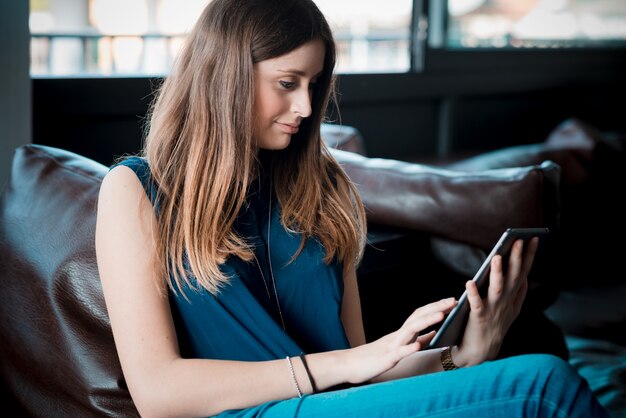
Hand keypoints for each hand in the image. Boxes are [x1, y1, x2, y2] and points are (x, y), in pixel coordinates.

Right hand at [343, 298, 456, 383]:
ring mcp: (391, 346)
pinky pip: (398, 353)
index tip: (452, 301)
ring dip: (426, 321)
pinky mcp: (385, 359)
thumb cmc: (373, 358)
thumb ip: (417, 340)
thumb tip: (434, 333)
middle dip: (436, 308)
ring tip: (442, 315)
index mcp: (402, 334)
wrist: (349, 364)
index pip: (421, 316)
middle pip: (418, 317)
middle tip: (453, 301)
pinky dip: (408, 348)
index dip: (437, 308)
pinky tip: (417, 345)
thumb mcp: (399, 348)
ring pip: (410, 330)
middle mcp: (398, 336)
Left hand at [456, 237, 538, 365]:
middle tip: (518, 240)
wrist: (483, 350)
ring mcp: (493, 309)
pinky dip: (473, 294)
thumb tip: (525, 274)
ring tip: (496, 256)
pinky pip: (476, 304)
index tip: (534, 238)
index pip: (524, 272)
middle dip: (516, 258)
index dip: (529, 255)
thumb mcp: (512, 308)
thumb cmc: (496, 324)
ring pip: (497, 288)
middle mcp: (506, 301)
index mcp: (514, 297)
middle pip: (512, 277)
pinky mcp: (478, 318)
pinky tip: (469, 282)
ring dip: (497, 273)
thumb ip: (519, 292)